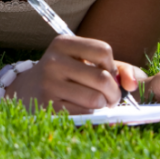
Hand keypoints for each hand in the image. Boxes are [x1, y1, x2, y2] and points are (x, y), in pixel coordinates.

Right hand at [9, 35, 139, 113]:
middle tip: (111, 97)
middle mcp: (53, 61)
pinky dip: (91, 115)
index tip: (106, 74)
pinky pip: (83, 114)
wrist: (27, 91)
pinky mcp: (48, 106)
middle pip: (102, 77)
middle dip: (114, 92)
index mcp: (63, 43)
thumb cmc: (67, 76)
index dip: (112, 66)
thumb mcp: (86, 63)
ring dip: (103, 105)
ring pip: (95, 99)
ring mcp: (49, 84)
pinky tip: (84, 110)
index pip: (103, 50)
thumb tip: (132, 84)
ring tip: (98, 104)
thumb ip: (118, 69)